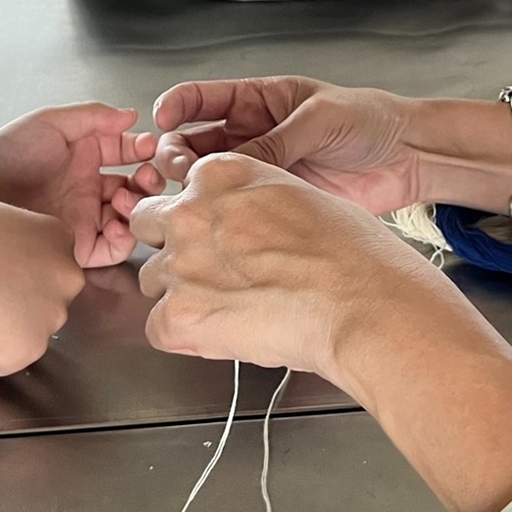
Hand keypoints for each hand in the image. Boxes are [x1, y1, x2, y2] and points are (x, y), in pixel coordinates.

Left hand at [0, 104, 161, 268]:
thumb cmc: (6, 154)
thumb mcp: (51, 123)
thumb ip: (93, 117)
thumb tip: (132, 116)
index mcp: (84, 156)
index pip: (126, 152)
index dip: (143, 149)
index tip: (151, 146)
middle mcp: (87, 187)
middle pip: (134, 187)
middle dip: (148, 180)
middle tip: (147, 176)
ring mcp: (84, 217)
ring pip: (129, 217)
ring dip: (137, 207)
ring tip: (125, 197)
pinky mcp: (77, 246)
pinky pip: (112, 248)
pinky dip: (124, 238)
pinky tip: (117, 223)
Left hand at [131, 153, 444, 388]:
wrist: (361, 302)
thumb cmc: (351, 254)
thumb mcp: (300, 197)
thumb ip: (257, 205)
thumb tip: (251, 228)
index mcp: (222, 174)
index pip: (184, 191)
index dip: (202, 220)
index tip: (221, 238)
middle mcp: (190, 211)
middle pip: (150, 226)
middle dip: (173, 248)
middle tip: (214, 273)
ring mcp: (179, 264)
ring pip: (152, 279)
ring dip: (180, 294)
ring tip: (231, 310)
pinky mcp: (178, 315)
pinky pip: (157, 328)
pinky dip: (184, 337)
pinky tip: (224, 336)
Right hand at [152, 78, 423, 214]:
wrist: (406, 157)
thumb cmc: (369, 120)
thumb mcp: (319, 119)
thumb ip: (276, 139)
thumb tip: (234, 162)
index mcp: (257, 100)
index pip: (200, 99)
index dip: (175, 107)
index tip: (161, 119)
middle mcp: (250, 134)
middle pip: (192, 143)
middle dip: (177, 154)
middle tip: (181, 169)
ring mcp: (259, 169)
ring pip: (208, 179)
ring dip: (193, 187)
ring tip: (193, 196)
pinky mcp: (272, 201)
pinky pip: (236, 207)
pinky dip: (221, 213)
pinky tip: (219, 219)